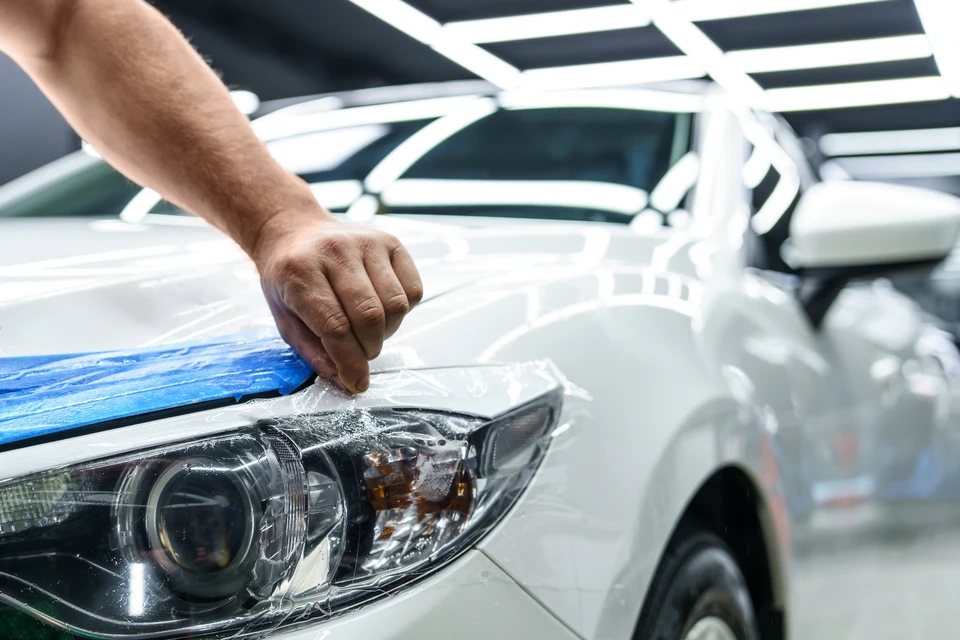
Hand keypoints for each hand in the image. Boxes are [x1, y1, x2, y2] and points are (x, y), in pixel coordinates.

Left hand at [253, 210, 422, 393]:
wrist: (294, 231)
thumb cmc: (289, 277)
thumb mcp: (284, 317)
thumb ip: (313, 351)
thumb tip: (344, 377)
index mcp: (300, 271)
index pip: (335, 326)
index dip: (350, 361)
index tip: (357, 382)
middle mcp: (336, 251)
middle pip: (370, 316)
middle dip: (369, 349)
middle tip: (361, 355)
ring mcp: (367, 243)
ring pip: (396, 305)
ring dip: (387, 332)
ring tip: (369, 331)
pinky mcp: (391, 243)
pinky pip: (412, 290)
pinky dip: (403, 311)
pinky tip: (383, 309)